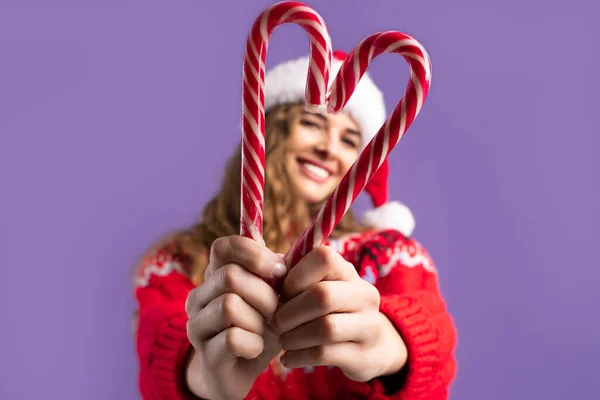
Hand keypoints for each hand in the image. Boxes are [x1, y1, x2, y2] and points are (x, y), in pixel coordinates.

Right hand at [184, 236, 287, 399]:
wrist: (242, 371)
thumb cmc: (261, 325)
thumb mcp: (272, 294)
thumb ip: (277, 273)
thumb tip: (286, 260)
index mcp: (214, 275)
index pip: (223, 247)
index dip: (254, 254)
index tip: (279, 272)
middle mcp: (198, 296)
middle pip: (230, 276)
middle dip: (265, 295)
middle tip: (276, 312)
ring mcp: (196, 325)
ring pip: (229, 305)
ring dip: (259, 321)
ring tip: (264, 331)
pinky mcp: (204, 353)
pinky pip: (231, 338)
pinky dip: (254, 344)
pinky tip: (256, 349)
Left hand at [272, 246, 407, 381]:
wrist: (372, 346)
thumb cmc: (332, 311)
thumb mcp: (321, 287)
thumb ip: (296, 276)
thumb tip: (268, 271)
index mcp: (348, 272)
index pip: (324, 258)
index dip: (295, 276)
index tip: (283, 293)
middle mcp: (364, 295)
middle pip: (322, 296)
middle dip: (290, 312)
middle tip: (275, 322)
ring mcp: (368, 326)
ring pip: (325, 328)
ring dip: (293, 336)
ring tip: (283, 340)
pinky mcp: (363, 355)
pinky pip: (324, 354)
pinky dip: (298, 357)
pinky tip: (288, 358)